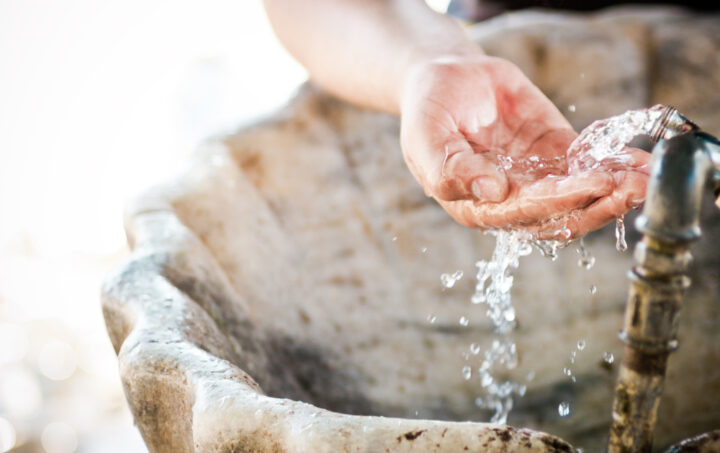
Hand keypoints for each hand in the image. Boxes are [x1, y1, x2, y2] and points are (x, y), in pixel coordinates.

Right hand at [399, 55, 649, 238]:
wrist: (445, 79)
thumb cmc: (427, 112)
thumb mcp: (424, 139)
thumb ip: (449, 170)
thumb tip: (492, 192)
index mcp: (477, 206)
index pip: (524, 214)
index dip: (561, 202)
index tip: (594, 185)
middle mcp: (511, 200)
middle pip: (561, 214)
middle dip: (599, 205)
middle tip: (633, 189)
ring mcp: (535, 178)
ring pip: (580, 196)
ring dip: (613, 191)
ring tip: (644, 177)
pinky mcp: (554, 153)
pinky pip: (587, 164)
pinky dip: (612, 165)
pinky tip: (637, 161)